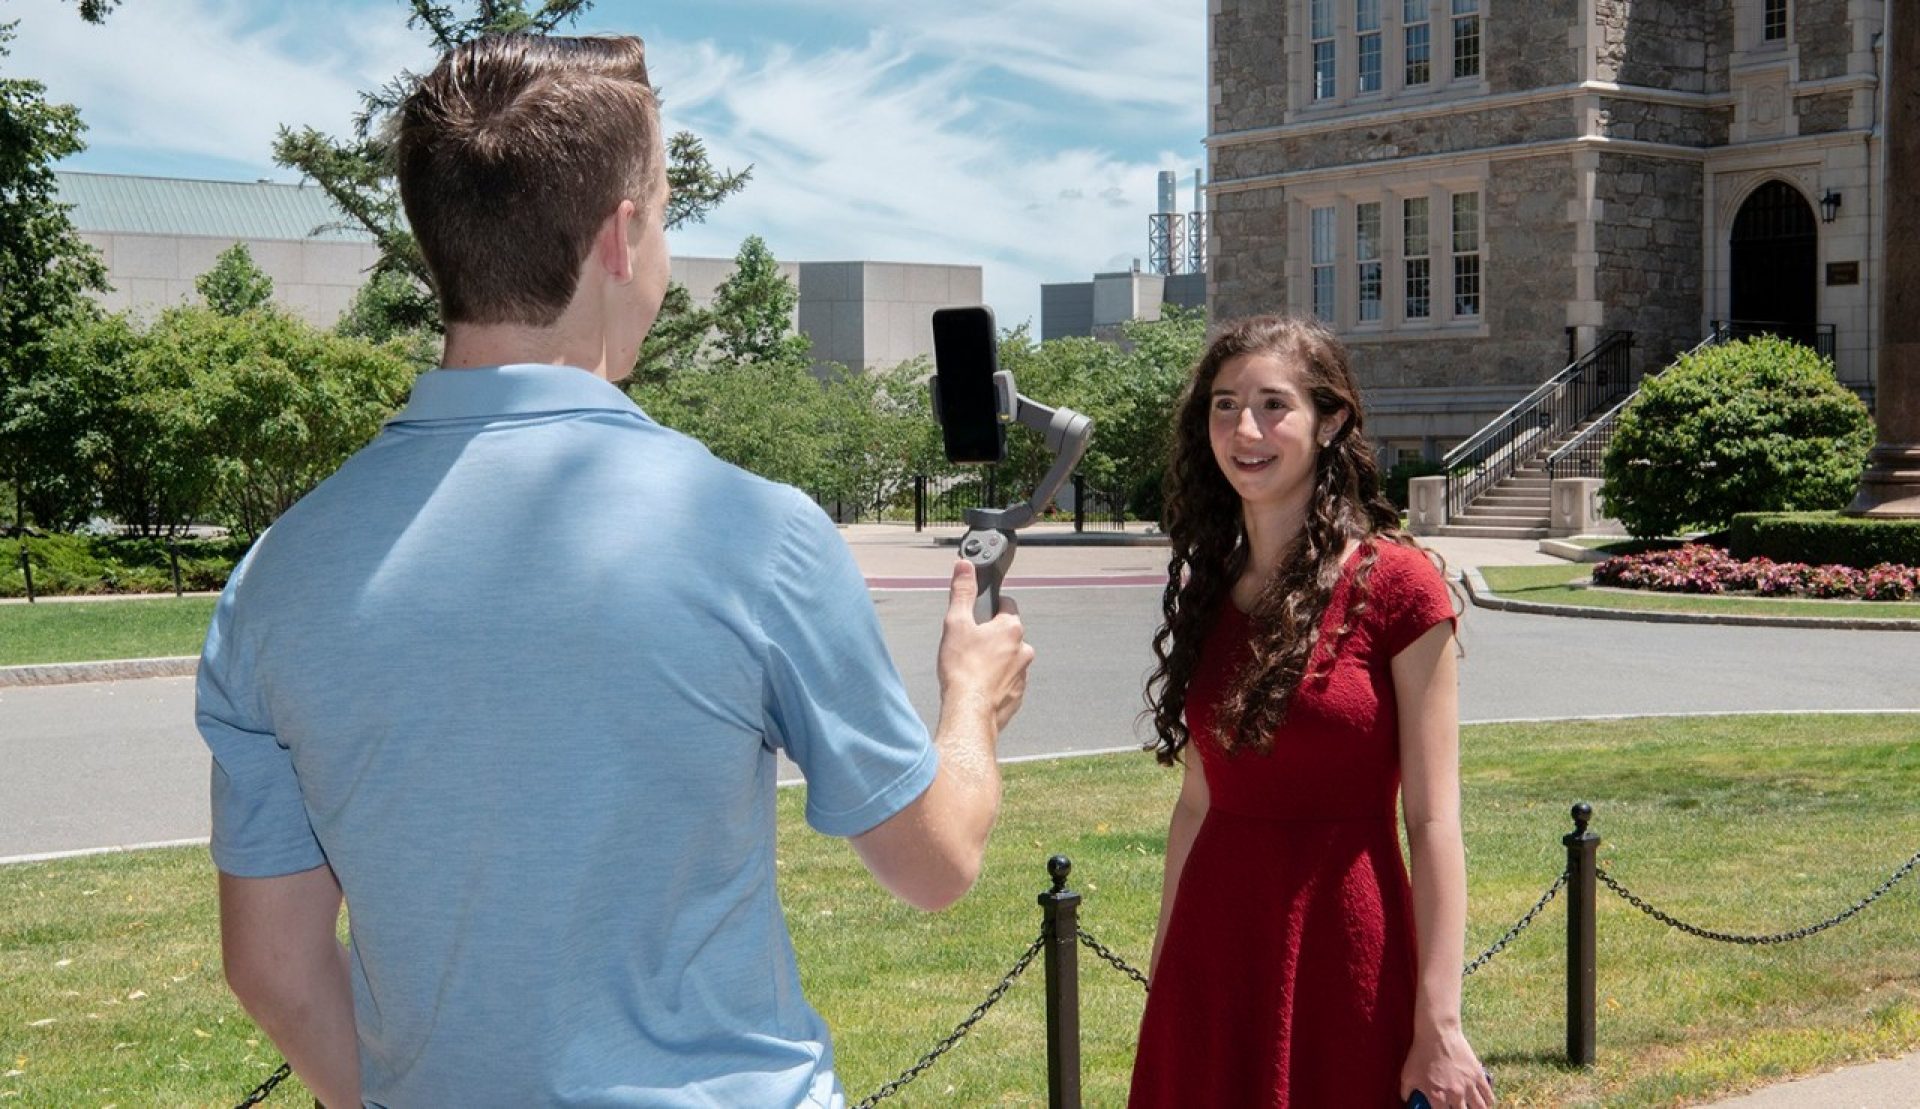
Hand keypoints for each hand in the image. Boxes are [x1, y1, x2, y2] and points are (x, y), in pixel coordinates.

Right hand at [938, 558, 1033, 731]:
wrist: (969, 712)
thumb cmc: (963, 669)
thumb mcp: (956, 623)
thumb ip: (963, 592)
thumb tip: (965, 567)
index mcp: (1012, 628)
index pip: (1006, 605)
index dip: (989, 607)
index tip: (976, 617)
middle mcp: (1024, 650)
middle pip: (1007, 634)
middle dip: (990, 637)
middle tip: (968, 646)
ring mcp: (1023, 675)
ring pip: (1008, 659)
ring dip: (993, 661)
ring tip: (971, 670)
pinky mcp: (1017, 696)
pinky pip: (1006, 682)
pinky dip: (994, 682)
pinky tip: (977, 686)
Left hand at [1399, 1026, 1492, 1108]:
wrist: (1437, 1034)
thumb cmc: (1420, 1054)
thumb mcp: (1407, 1074)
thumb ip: (1406, 1092)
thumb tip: (1407, 1099)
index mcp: (1437, 1097)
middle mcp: (1455, 1095)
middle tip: (1458, 1108)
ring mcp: (1469, 1086)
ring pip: (1481, 1108)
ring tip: (1474, 1108)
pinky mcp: (1478, 1076)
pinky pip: (1489, 1096)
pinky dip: (1488, 1102)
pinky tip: (1485, 1102)